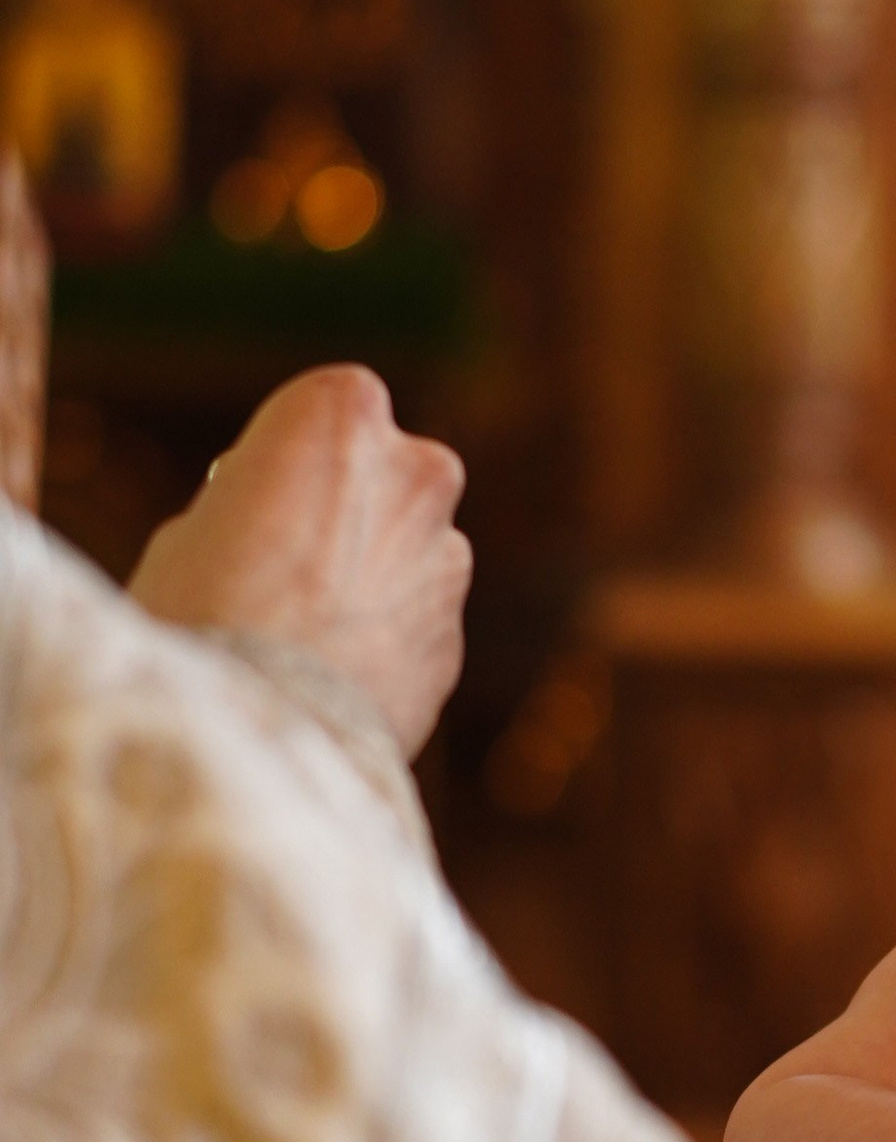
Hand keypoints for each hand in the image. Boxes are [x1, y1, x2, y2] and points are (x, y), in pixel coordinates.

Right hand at [129, 365, 469, 757]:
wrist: (250, 729)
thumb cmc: (199, 609)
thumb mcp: (195, 525)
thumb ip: (260, 506)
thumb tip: (281, 528)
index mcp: (344, 412)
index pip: (324, 413)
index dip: (284, 461)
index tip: (250, 500)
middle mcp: (419, 470)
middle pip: (382, 481)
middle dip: (346, 514)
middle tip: (277, 569)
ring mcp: (448, 558)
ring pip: (405, 560)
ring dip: (367, 586)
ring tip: (293, 641)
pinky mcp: (452, 640)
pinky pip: (409, 634)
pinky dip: (377, 651)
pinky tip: (320, 685)